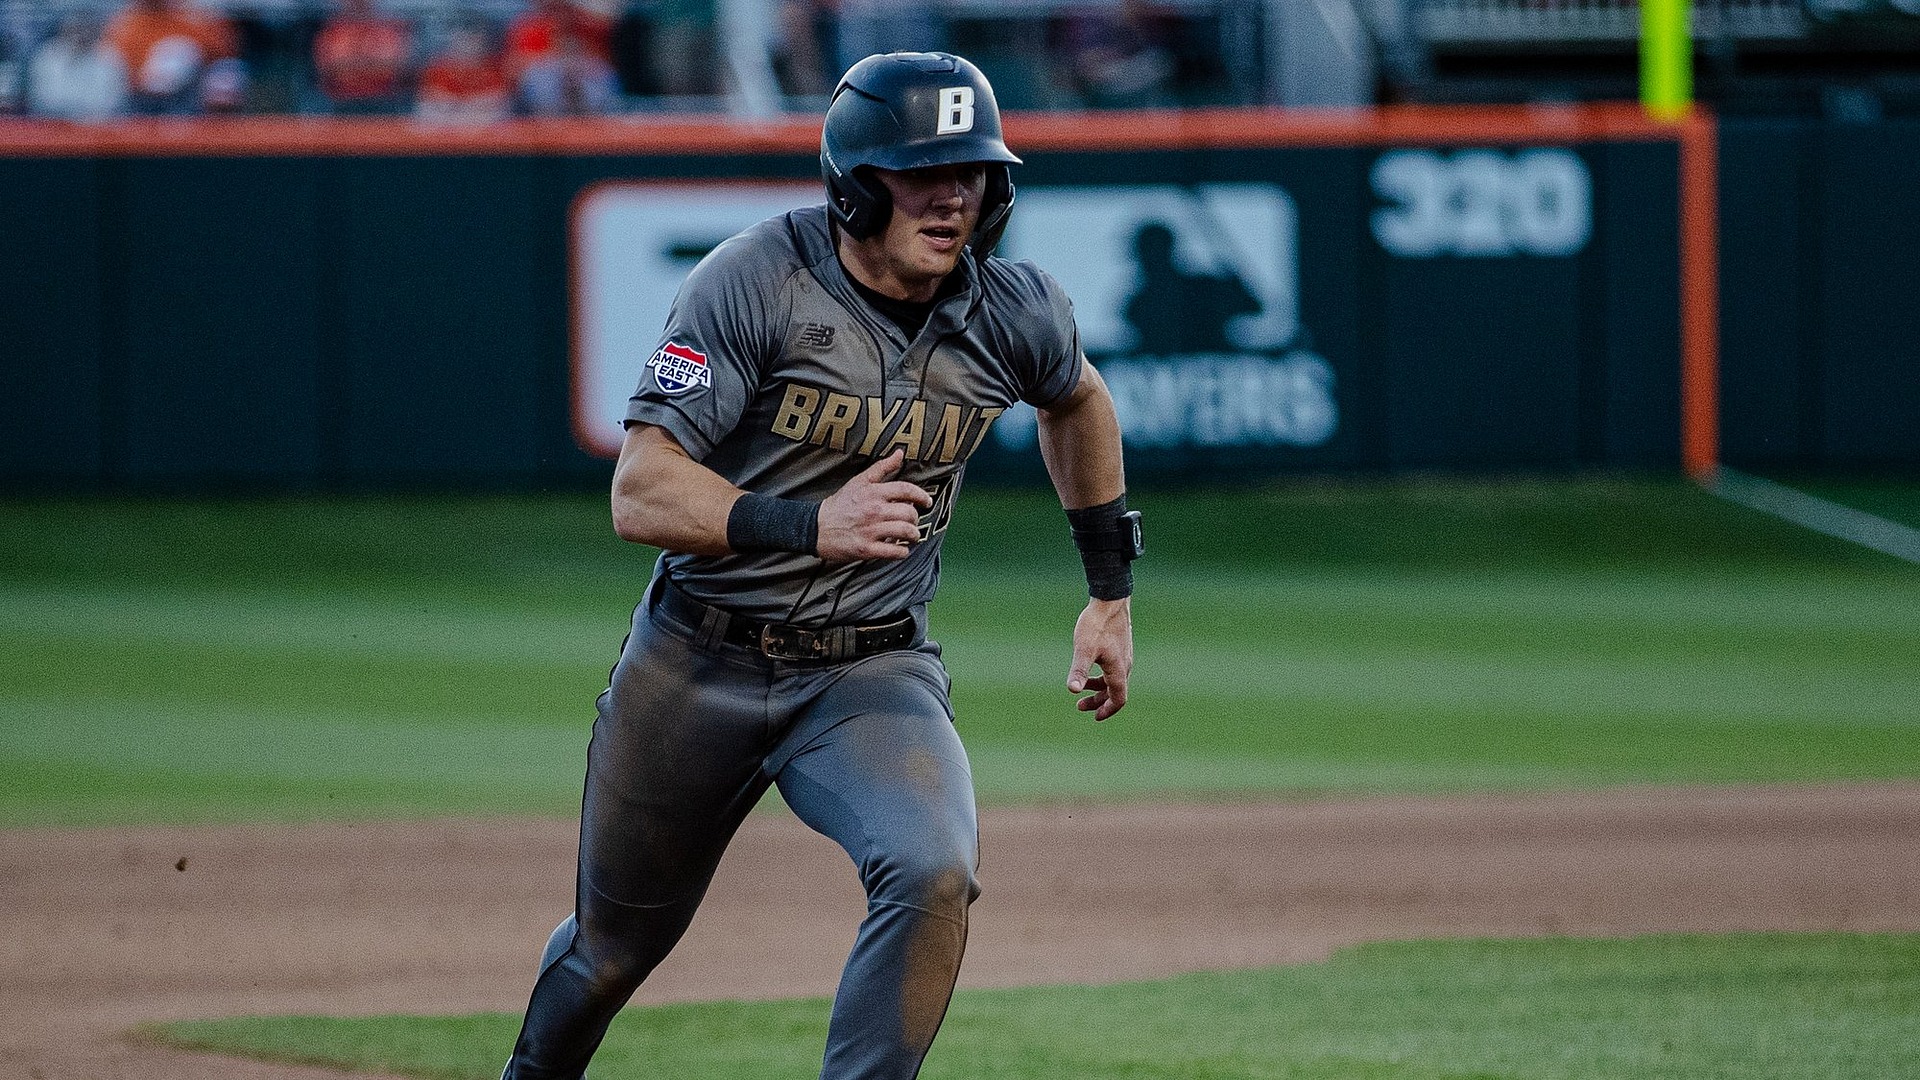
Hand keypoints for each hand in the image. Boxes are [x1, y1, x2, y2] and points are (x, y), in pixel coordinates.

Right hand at [815, 449, 933, 561]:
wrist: (816, 527)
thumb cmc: (840, 504)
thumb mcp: (859, 481)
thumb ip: (882, 467)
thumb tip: (899, 453)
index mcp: (873, 493)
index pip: (906, 490)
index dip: (922, 496)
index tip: (926, 502)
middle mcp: (873, 511)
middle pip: (909, 513)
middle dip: (915, 518)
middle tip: (912, 521)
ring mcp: (870, 531)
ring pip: (906, 532)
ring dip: (913, 535)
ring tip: (910, 536)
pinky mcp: (866, 549)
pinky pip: (895, 552)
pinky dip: (902, 552)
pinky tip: (900, 549)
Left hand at [1067, 596, 1131, 720]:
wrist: (1110, 601)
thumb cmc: (1097, 625)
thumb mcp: (1084, 649)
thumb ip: (1079, 671)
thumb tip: (1073, 690)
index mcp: (1118, 670)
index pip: (1118, 699)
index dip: (1107, 710)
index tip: (1095, 717)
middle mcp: (1125, 665)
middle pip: (1114, 692)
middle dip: (1098, 702)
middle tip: (1079, 706)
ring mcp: (1124, 656)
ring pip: (1113, 680)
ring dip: (1098, 689)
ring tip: (1081, 690)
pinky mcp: (1120, 647)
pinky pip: (1113, 669)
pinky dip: (1101, 676)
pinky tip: (1089, 669)